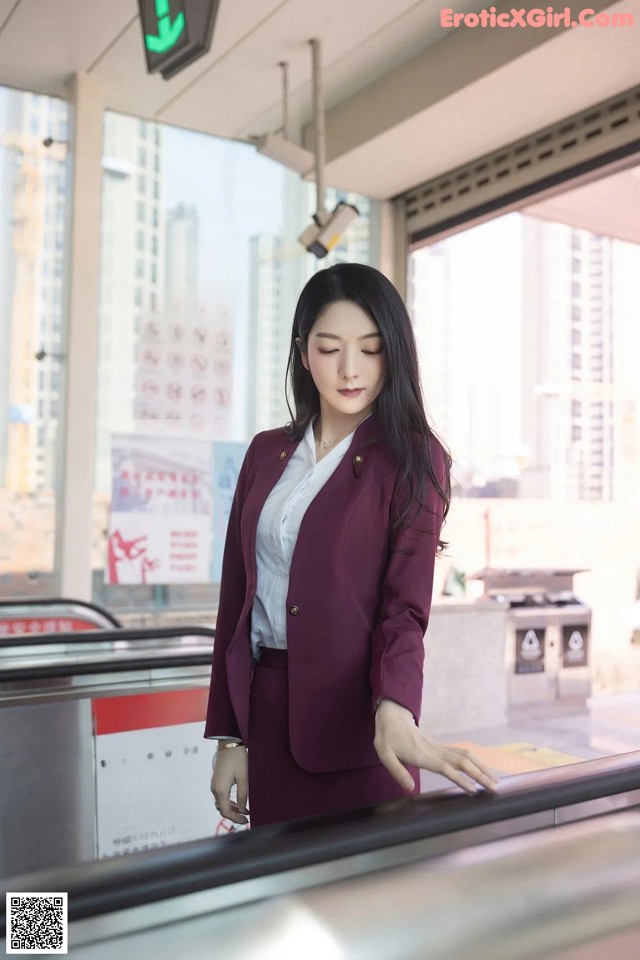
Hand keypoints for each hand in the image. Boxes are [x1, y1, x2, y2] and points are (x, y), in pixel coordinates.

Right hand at [210, 745, 249, 824]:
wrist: (229, 743)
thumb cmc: (238, 759)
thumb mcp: (243, 777)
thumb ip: (243, 795)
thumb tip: (243, 809)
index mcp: (220, 790)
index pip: (226, 812)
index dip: (236, 819)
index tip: (246, 821)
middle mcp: (214, 788)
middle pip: (223, 808)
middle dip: (234, 815)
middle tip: (247, 818)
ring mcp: (214, 784)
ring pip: (222, 803)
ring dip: (232, 809)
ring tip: (245, 811)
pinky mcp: (216, 780)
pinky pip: (221, 796)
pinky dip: (229, 801)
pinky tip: (239, 802)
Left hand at [374, 699, 498, 794]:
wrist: (392, 716)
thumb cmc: (387, 737)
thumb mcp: (385, 754)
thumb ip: (397, 771)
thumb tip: (410, 788)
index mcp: (422, 754)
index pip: (445, 768)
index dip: (460, 779)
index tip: (474, 790)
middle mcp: (435, 751)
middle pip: (463, 762)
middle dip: (480, 775)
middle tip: (494, 789)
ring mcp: (439, 748)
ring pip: (466, 756)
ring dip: (481, 768)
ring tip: (495, 781)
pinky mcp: (440, 747)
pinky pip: (461, 753)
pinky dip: (475, 762)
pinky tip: (482, 770)